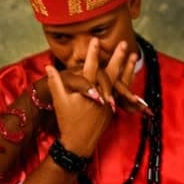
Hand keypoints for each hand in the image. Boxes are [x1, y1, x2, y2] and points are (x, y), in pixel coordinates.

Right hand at [46, 37, 138, 155]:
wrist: (78, 143)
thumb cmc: (67, 121)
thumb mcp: (59, 101)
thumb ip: (56, 82)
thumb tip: (49, 67)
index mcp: (88, 90)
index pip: (91, 67)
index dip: (92, 53)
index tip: (95, 40)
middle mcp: (101, 94)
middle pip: (112, 72)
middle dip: (118, 57)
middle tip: (124, 44)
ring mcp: (109, 102)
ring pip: (121, 81)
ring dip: (128, 68)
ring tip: (134, 56)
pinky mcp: (113, 109)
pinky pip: (124, 93)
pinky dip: (128, 83)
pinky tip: (131, 76)